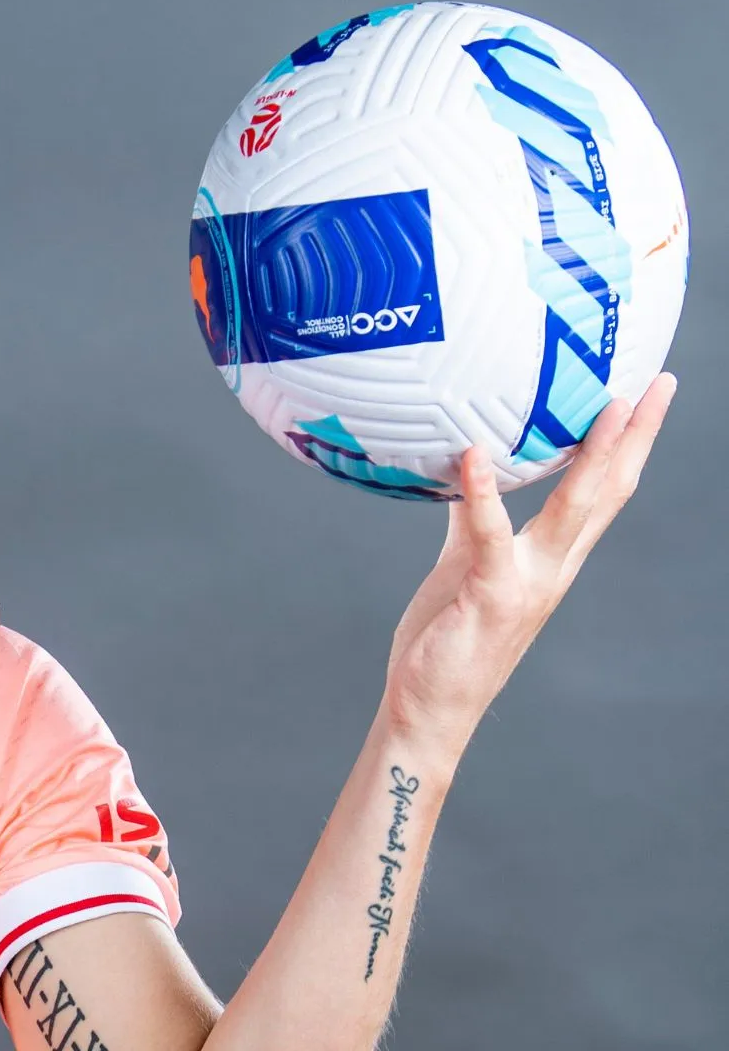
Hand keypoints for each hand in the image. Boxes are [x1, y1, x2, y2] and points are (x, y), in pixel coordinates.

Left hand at [382, 372, 677, 742]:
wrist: (429, 705)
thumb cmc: (446, 637)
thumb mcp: (461, 564)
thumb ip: (472, 520)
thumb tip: (465, 469)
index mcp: (552, 558)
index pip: (604, 491)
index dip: (629, 443)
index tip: (645, 393)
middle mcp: (554, 567)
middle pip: (610, 491)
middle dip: (638, 436)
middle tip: (659, 382)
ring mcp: (530, 582)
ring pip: (575, 508)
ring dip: (595, 455)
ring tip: (609, 403)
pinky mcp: (493, 595)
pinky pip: (489, 535)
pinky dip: (483, 493)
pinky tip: (471, 454)